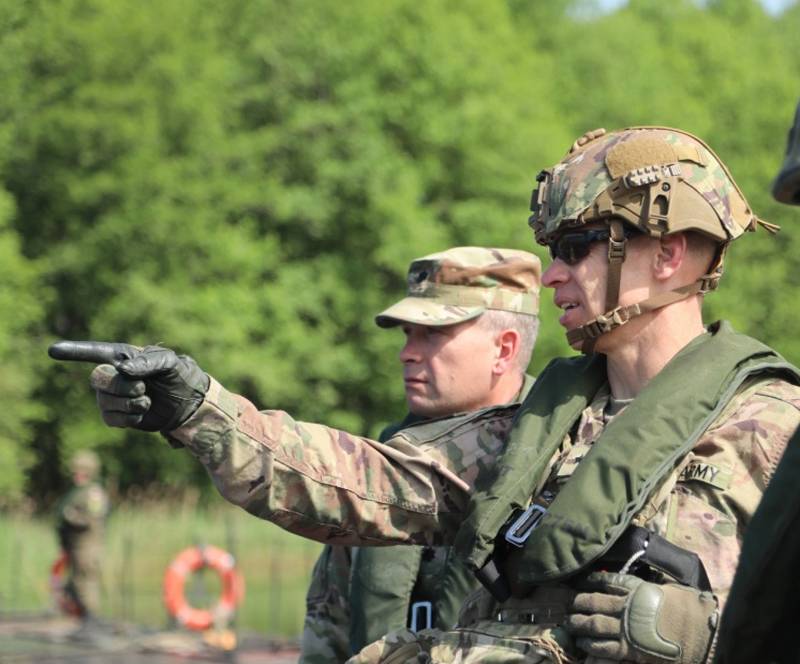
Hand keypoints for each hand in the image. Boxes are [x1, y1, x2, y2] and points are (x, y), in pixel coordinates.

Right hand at [49, 341, 209, 431]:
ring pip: (103, 401)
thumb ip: (149, 362)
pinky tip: (141, 413)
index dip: (74, 352)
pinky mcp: (118, 415)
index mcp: (124, 356)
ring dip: (128, 404)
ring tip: (147, 401)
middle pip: (98, 379)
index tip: (52, 351)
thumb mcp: (170, 363)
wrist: (188, 404)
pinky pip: (110, 419)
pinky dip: (127, 418)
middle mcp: (114, 374)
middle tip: (143, 388)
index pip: (95, 352)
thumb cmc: (180, 376)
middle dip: (120, 387)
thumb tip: (122, 370)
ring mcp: (114, 396)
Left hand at [565, 571, 716, 663]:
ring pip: (594, 624)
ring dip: (579, 623)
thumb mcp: (671, 590)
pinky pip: (604, 647)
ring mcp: (626, 628)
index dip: (591, 580)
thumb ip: (653, 587)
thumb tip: (644, 586)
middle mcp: (626, 606)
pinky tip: (583, 644)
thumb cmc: (690, 611)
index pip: (607, 581)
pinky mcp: (629, 650)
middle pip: (594, 601)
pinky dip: (591, 645)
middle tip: (568, 604)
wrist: (701, 635)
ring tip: (570, 623)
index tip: (581, 581)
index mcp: (637, 590)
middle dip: (578, 603)